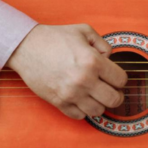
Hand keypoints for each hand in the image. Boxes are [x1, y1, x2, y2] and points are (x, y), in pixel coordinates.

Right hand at [6, 24, 126, 119]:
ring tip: (96, 96)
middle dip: (116, 95)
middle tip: (112, 90)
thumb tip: (110, 58)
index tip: (115, 77)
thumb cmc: (55, 38)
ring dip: (100, 104)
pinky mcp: (59, 102)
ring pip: (98, 111)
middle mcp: (84, 80)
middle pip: (114, 99)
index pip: (121, 80)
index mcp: (93, 61)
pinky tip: (82, 100)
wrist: (27, 47)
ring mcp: (71, 94)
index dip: (121, 78)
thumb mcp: (84, 31)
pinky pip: (79, 116)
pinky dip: (84, 111)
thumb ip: (103, 44)